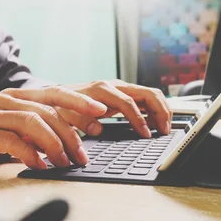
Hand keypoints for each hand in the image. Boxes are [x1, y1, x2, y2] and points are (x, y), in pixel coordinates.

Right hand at [0, 87, 106, 168]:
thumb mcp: (6, 125)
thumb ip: (31, 127)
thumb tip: (65, 140)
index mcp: (14, 96)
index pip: (53, 93)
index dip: (78, 102)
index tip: (101, 114)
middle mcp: (4, 101)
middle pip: (46, 111)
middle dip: (70, 134)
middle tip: (83, 156)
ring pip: (31, 123)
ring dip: (53, 144)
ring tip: (64, 162)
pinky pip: (10, 141)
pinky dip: (29, 154)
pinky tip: (39, 166)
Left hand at [58, 80, 173, 137]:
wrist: (56, 95)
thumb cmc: (61, 106)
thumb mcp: (65, 114)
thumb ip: (80, 121)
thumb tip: (98, 128)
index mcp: (102, 90)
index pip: (128, 103)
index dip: (139, 120)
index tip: (145, 135)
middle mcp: (113, 86)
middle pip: (147, 93)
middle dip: (161, 111)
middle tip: (165, 131)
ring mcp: (119, 88)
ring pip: (149, 94)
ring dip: (161, 109)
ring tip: (164, 129)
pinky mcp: (121, 94)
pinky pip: (144, 99)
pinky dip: (154, 109)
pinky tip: (154, 123)